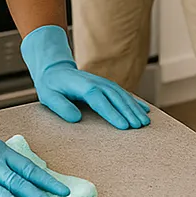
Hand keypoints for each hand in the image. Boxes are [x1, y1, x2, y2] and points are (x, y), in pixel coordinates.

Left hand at [21, 25, 149, 130]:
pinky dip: (135, 101)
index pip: (99, 99)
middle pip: (115, 97)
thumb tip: (76, 119)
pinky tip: (145, 109)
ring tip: (145, 121)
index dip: (112, 112)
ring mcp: (103, 83)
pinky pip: (123, 93)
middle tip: (140, 126)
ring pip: (122, 95)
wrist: (56, 69)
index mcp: (83, 86)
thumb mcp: (50, 97)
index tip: (123, 126)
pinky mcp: (106, 86)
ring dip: (134, 108)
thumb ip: (61, 107)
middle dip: (129, 112)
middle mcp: (97, 83)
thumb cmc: (52, 86)